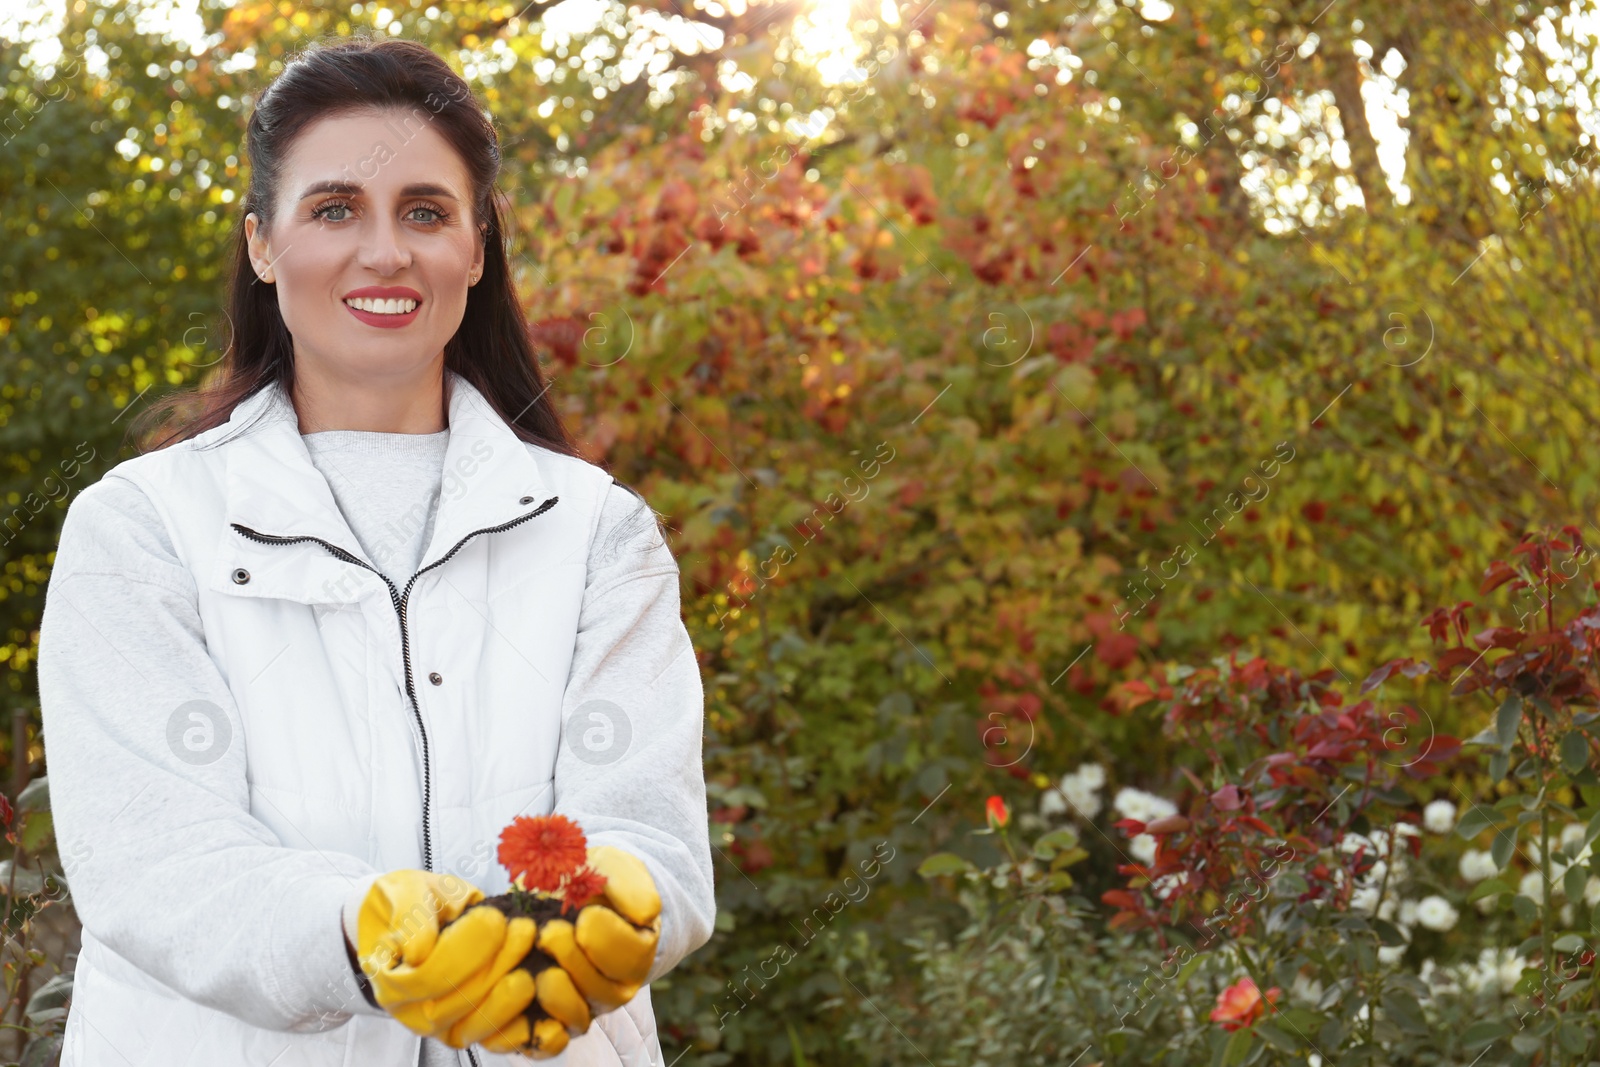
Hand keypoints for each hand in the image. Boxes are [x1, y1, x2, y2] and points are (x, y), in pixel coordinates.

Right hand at [354, 869, 527, 1038]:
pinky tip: (543, 1003)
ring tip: (534, 954)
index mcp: (389, 977)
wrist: (417, 920)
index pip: (428, 975)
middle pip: (457, 1001)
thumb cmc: (412, 904)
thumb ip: (409, 916)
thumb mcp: (404, 891)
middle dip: (496, 963)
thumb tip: (418, 952)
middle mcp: (411, 1011)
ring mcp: (441, 1026)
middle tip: (525, 928)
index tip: (493, 916)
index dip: (463, 948)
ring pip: (478, 1023)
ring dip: (511, 992)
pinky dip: (521, 1027)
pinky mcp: (470, 1030)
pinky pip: (496, 1040)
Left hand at [454, 846, 662, 1057]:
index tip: (585, 915)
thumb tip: (644, 915)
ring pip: (578, 1015)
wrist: (565, 898)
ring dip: (556, 992)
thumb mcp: (613, 868)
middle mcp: (616, 985)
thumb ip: (630, 885)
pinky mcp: (554, 1019)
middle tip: (550, 930)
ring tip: (535, 966)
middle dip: (575, 960)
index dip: (608, 939)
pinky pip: (551, 1037)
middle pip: (603, 989)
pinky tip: (522, 998)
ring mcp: (586, 1005)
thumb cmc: (592, 882)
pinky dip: (537, 1029)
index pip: (631, 954)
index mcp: (637, 948)